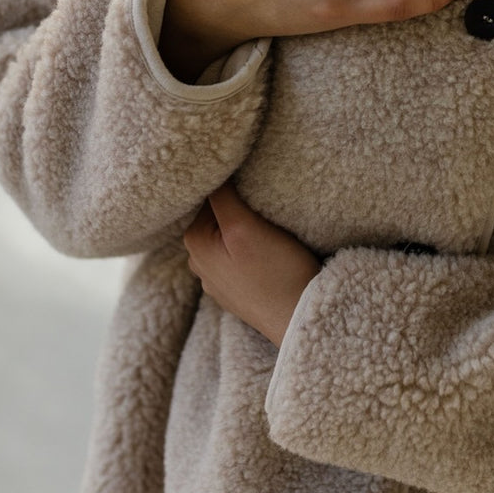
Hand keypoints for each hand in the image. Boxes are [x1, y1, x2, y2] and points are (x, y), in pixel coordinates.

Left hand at [182, 182, 319, 346]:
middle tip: (267, 211)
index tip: (258, 193)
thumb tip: (210, 174)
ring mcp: (216, 281)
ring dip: (246, 231)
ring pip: (229, 238)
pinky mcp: (235, 292)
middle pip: (218, 218)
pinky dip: (250, 252)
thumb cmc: (275, 272)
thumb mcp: (244, 227)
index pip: (211, 197)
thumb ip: (221, 197)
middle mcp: (197, 263)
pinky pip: (238, 259)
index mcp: (194, 242)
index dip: (236, 190)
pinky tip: (268, 256)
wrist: (299, 318)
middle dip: (240, 211)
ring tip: (270, 233)